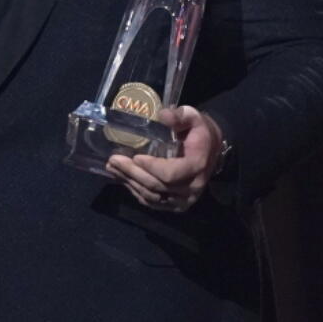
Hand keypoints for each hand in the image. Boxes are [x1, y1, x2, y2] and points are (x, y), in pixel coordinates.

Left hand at [106, 105, 223, 212]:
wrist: (210, 151)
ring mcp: (182, 201)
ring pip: (151, 197)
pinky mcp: (174, 206)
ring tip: (111, 168)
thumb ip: (180, 116)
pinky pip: (152, 202)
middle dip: (132, 173)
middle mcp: (191, 189)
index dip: (151, 167)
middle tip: (113, 161)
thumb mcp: (194, 118)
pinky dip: (135, 191)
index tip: (135, 157)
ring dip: (129, 183)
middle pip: (156, 186)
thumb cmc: (199, 133)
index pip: (170, 174)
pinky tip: (122, 179)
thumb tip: (163, 115)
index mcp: (197, 167)